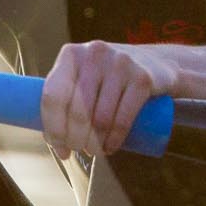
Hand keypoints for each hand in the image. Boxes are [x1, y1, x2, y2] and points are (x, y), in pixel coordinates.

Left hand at [41, 40, 178, 160]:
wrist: (159, 64)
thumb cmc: (111, 79)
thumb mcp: (86, 76)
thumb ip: (66, 95)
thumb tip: (46, 135)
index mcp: (71, 55)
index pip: (52, 96)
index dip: (52, 128)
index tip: (59, 149)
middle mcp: (94, 54)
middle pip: (76, 111)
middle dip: (75, 140)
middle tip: (81, 151)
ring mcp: (120, 64)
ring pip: (99, 118)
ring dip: (95, 143)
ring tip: (96, 151)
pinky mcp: (142, 78)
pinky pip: (122, 118)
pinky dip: (114, 139)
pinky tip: (110, 147)